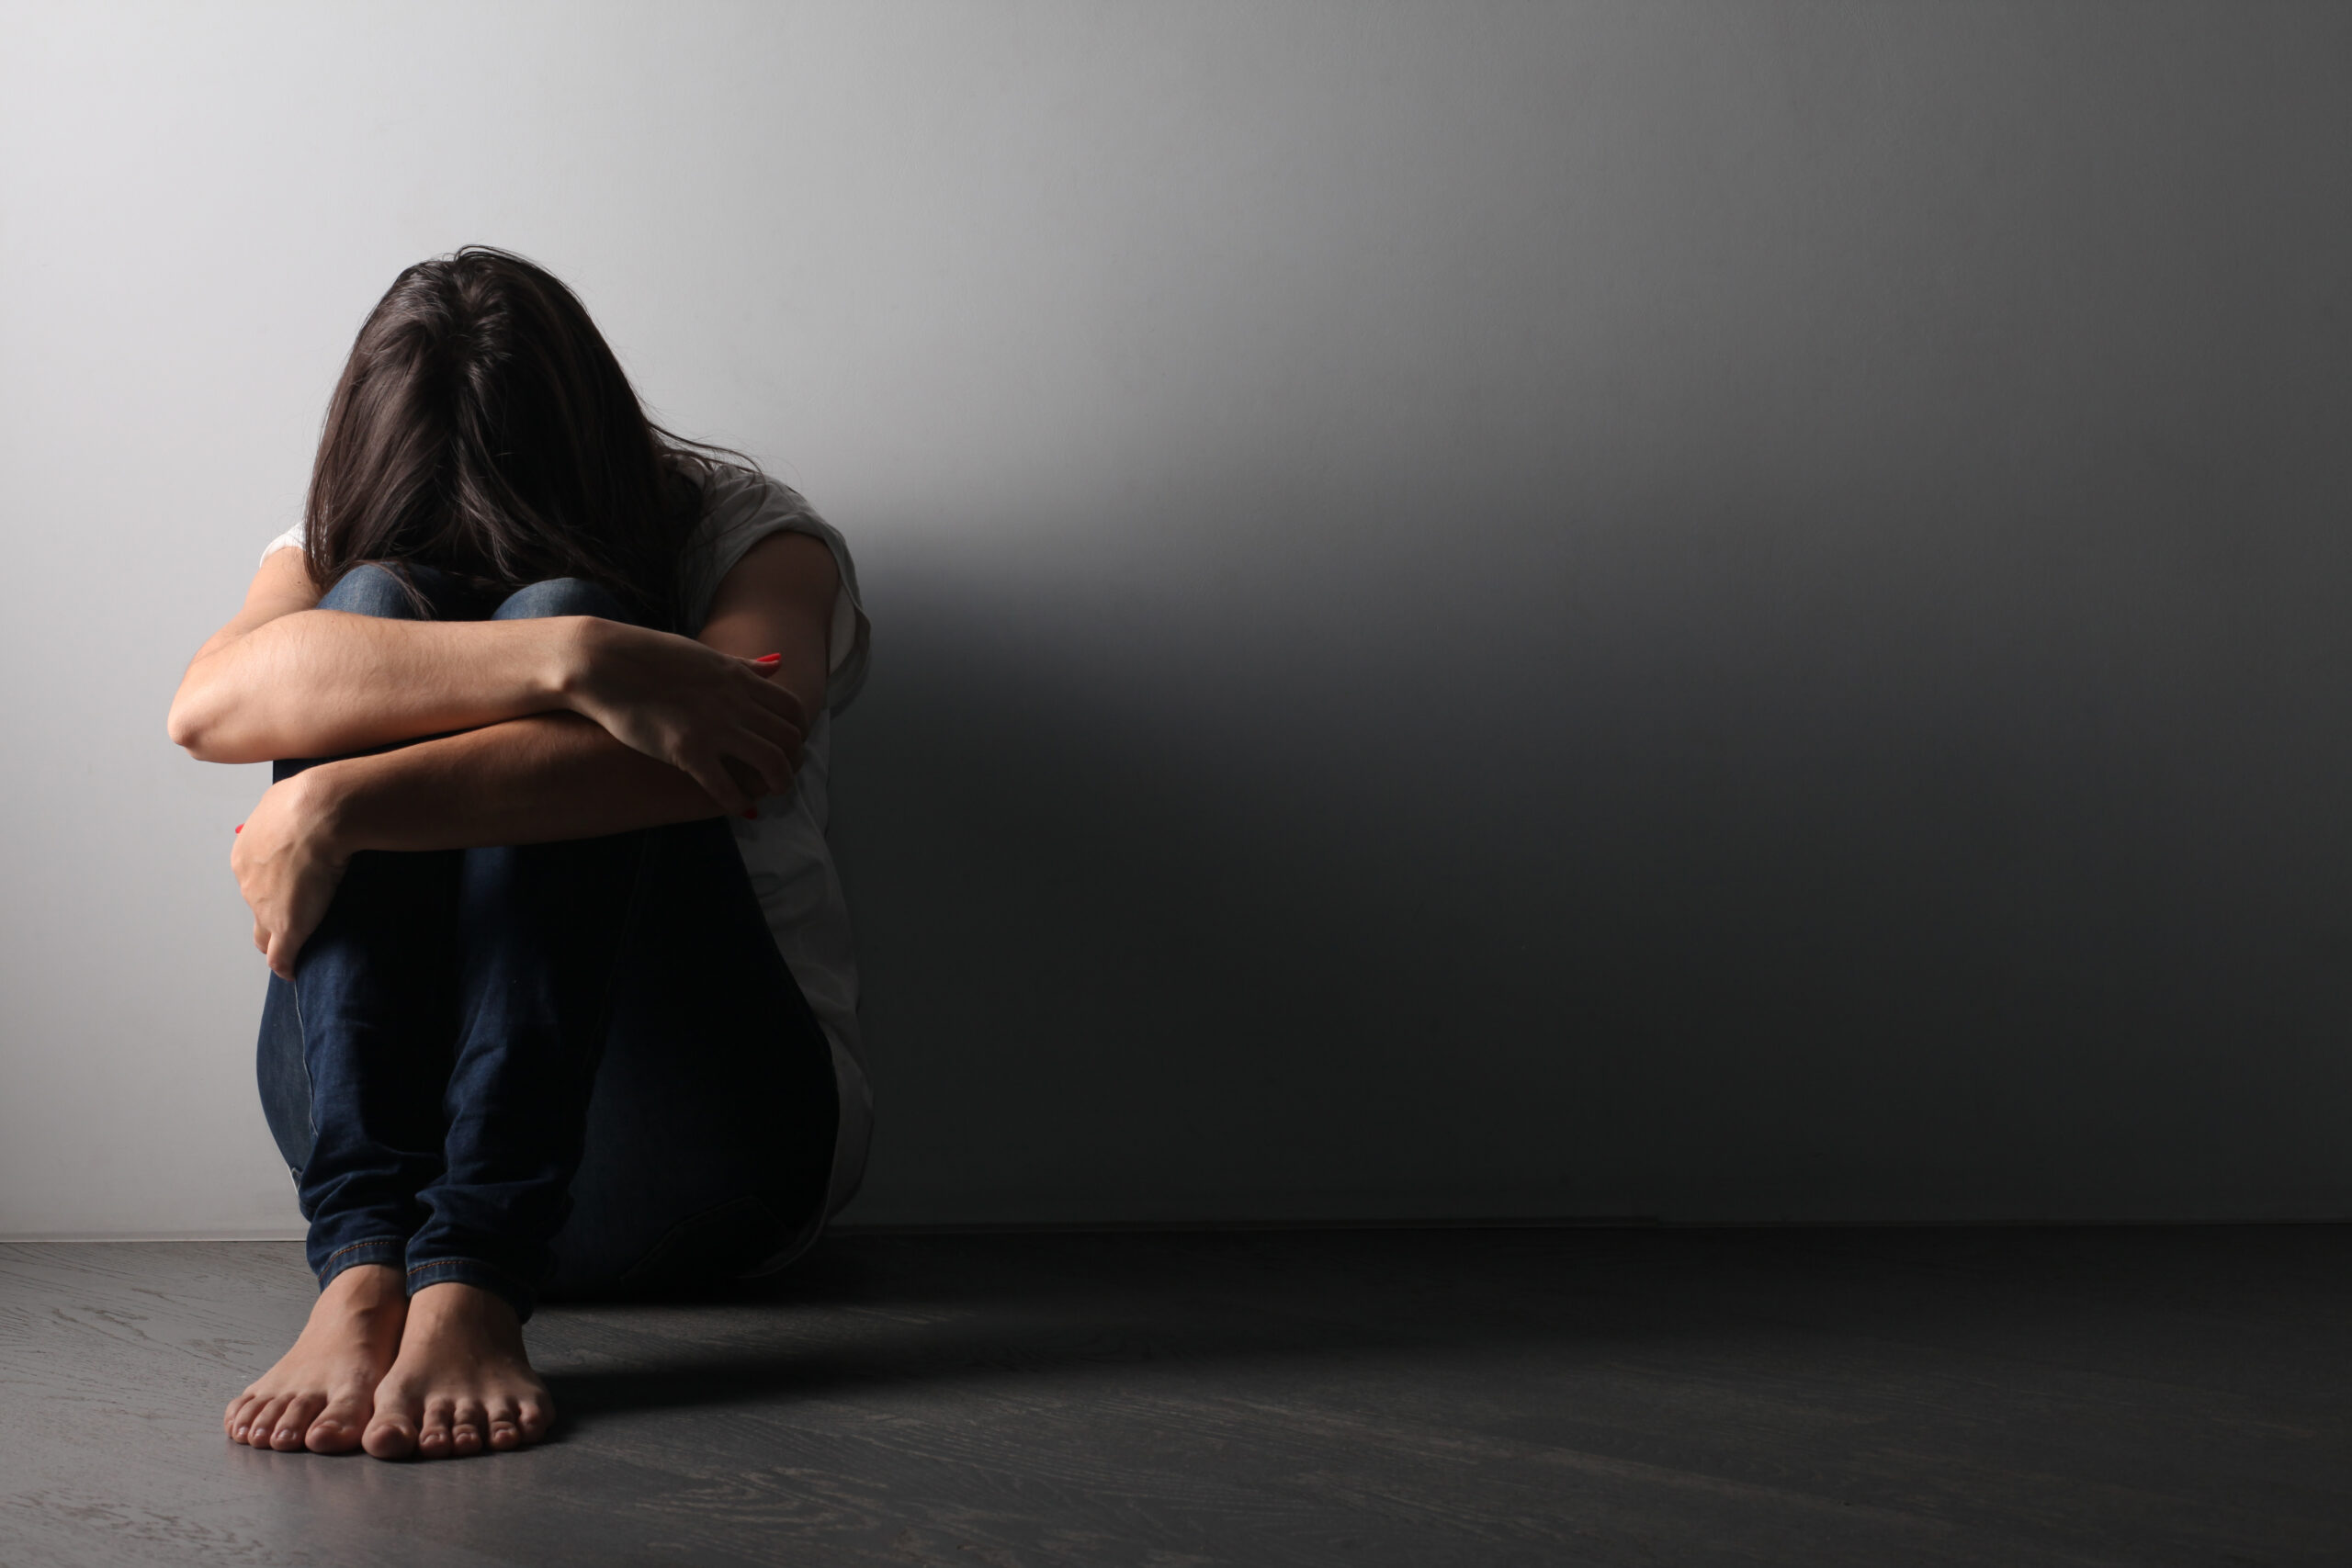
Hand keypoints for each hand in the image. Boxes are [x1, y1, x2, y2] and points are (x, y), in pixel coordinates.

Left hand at [232, 770, 351, 978]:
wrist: (319, 813)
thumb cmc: (310, 800)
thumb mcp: (289, 796)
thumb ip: (288, 807)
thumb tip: (301, 802)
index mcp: (245, 852)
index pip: (253, 881)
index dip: (272, 888)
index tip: (291, 888)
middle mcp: (248, 881)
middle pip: (256, 907)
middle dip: (273, 911)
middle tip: (300, 912)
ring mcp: (265, 907)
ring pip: (265, 931)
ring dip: (280, 938)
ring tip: (300, 941)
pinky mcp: (287, 926)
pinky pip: (281, 956)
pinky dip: (286, 965)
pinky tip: (293, 970)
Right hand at [560, 620, 806, 815]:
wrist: (603, 663)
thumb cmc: (648, 657)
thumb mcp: (704, 655)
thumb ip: (742, 665)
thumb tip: (778, 662)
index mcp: (739, 678)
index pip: (793, 709)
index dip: (798, 732)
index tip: (789, 745)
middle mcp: (734, 702)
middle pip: (789, 739)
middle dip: (793, 762)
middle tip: (783, 775)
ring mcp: (712, 726)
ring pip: (771, 764)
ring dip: (777, 784)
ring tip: (769, 792)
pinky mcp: (686, 750)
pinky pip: (727, 786)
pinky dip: (737, 801)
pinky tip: (734, 805)